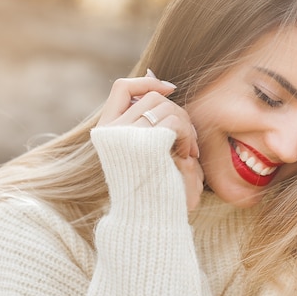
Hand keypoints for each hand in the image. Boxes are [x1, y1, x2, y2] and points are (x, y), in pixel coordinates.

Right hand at [97, 73, 203, 208]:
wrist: (151, 220)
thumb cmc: (153, 188)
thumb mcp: (147, 148)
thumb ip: (146, 116)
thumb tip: (152, 75)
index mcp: (106, 131)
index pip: (122, 88)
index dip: (147, 83)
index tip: (171, 88)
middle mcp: (111, 131)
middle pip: (152, 97)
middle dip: (177, 112)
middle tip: (190, 142)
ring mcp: (125, 135)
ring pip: (165, 106)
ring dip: (185, 125)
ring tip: (189, 151)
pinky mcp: (144, 142)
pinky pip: (173, 120)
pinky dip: (186, 134)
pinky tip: (186, 154)